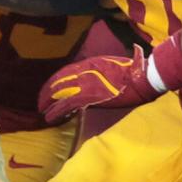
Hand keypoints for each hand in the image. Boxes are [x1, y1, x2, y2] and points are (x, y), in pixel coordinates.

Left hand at [38, 44, 158, 123]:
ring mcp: (85, 84)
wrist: (140, 79)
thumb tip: (98, 70)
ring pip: (60, 94)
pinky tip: (51, 117)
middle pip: (59, 82)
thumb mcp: (114, 63)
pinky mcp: (90, 97)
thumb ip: (104, 67)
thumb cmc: (133, 70)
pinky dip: (58, 111)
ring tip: (43, 111)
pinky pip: (68, 105)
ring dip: (49, 103)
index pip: (65, 72)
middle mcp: (84, 73)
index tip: (50, 88)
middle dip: (48, 93)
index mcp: (90, 64)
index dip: (56, 81)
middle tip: (41, 102)